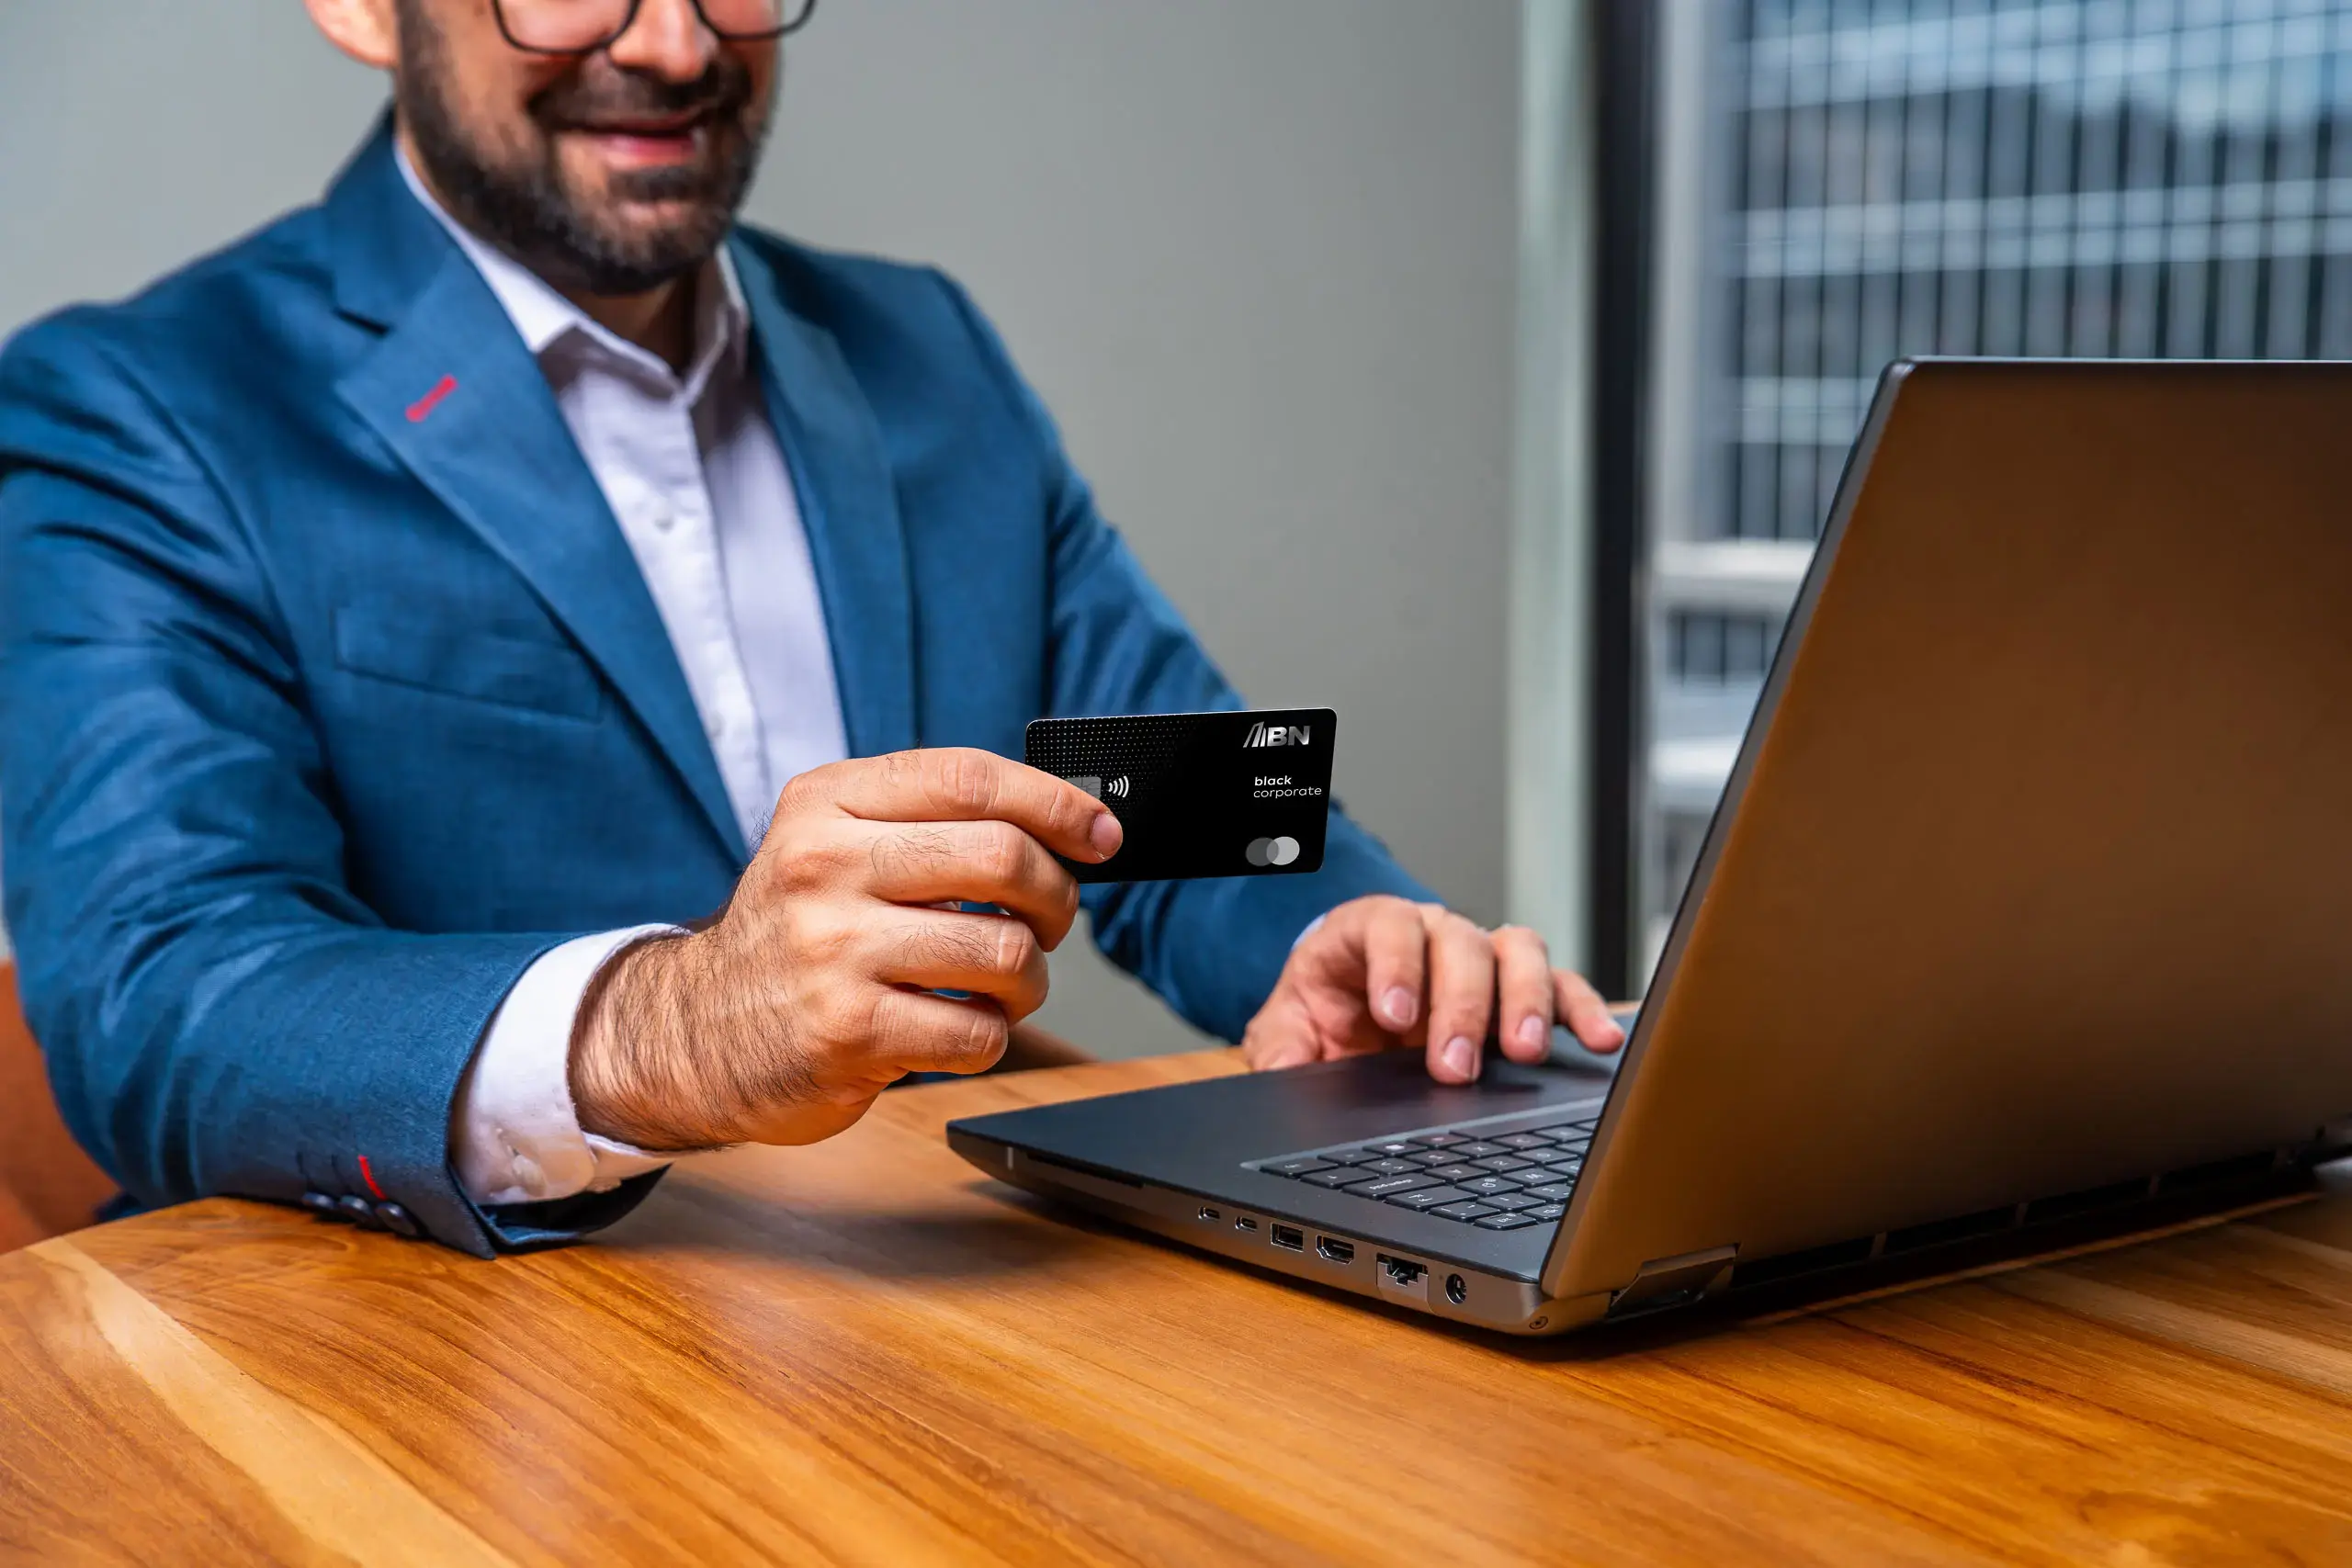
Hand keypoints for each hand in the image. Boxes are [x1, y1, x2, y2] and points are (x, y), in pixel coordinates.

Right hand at [569, 749, 1120, 1149]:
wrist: (693, 1033)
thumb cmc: (797, 935)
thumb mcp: (834, 846)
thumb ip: (929, 822)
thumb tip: (1071, 824)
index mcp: (827, 804)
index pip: (971, 779)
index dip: (1056, 804)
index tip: (1101, 835)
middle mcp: (823, 865)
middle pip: (1003, 859)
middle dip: (1054, 898)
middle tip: (1047, 923)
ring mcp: (832, 950)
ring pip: (1004, 951)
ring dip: (1028, 979)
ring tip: (998, 986)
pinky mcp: (847, 1032)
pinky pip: (977, 1032)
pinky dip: (988, 1037)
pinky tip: (954, 1030)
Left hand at [1239, 895, 1622, 1083]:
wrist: (1348, 1015)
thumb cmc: (1322, 1013)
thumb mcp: (1285, 1029)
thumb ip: (1281, 1049)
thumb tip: (1283, 1074)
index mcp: (1368, 931)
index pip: (1386, 927)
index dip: (1395, 965)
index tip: (1395, 1014)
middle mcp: (1432, 935)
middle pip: (1460, 945)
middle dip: (1461, 1006)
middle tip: (1454, 1064)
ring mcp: (1482, 959)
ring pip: (1517, 953)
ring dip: (1527, 1001)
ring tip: (1525, 1052)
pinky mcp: (1519, 991)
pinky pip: (1561, 988)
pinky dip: (1583, 1010)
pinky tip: (1598, 1039)